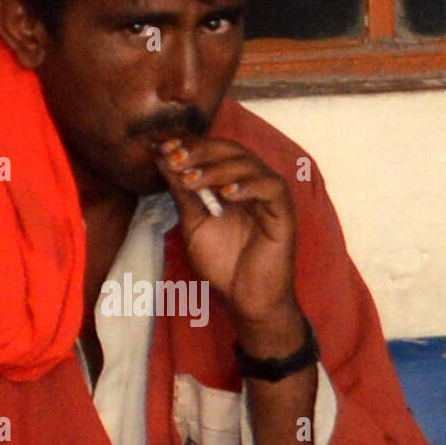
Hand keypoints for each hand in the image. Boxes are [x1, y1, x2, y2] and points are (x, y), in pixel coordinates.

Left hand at [155, 136, 298, 334]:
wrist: (246, 299)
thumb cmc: (223, 264)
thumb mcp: (193, 224)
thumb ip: (182, 193)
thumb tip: (162, 160)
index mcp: (231, 182)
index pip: (212, 152)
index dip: (189, 145)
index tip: (162, 146)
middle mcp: (252, 183)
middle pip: (231, 150)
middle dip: (200, 150)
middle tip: (174, 156)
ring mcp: (269, 196)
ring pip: (249, 165)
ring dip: (217, 169)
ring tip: (191, 179)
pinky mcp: (284, 212)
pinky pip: (271, 188)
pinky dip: (248, 186)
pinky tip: (226, 194)